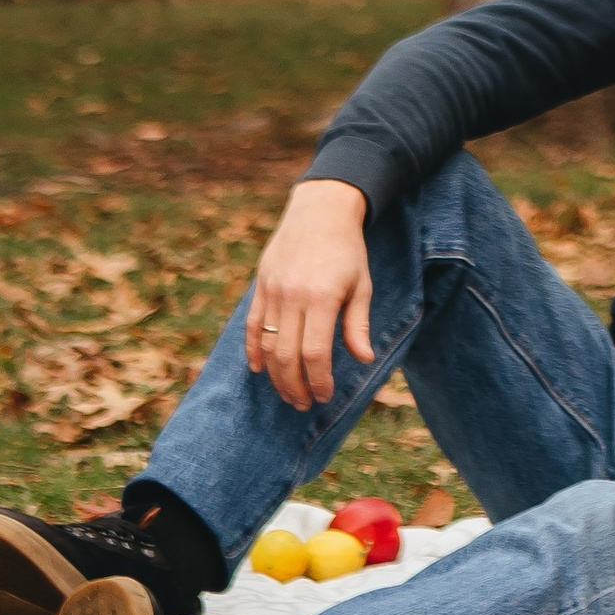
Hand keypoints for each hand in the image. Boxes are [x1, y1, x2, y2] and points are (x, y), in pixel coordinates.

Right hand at [245, 179, 374, 413]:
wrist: (320, 210)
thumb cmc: (347, 250)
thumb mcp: (362, 285)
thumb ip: (358, 324)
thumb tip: (363, 359)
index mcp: (321, 298)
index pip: (315, 353)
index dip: (318, 381)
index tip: (324, 396)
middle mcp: (293, 296)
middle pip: (286, 355)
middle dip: (294, 386)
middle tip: (303, 404)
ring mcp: (273, 290)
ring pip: (266, 345)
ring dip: (275, 375)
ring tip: (287, 393)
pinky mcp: (261, 285)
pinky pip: (251, 325)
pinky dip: (252, 351)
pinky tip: (260, 370)